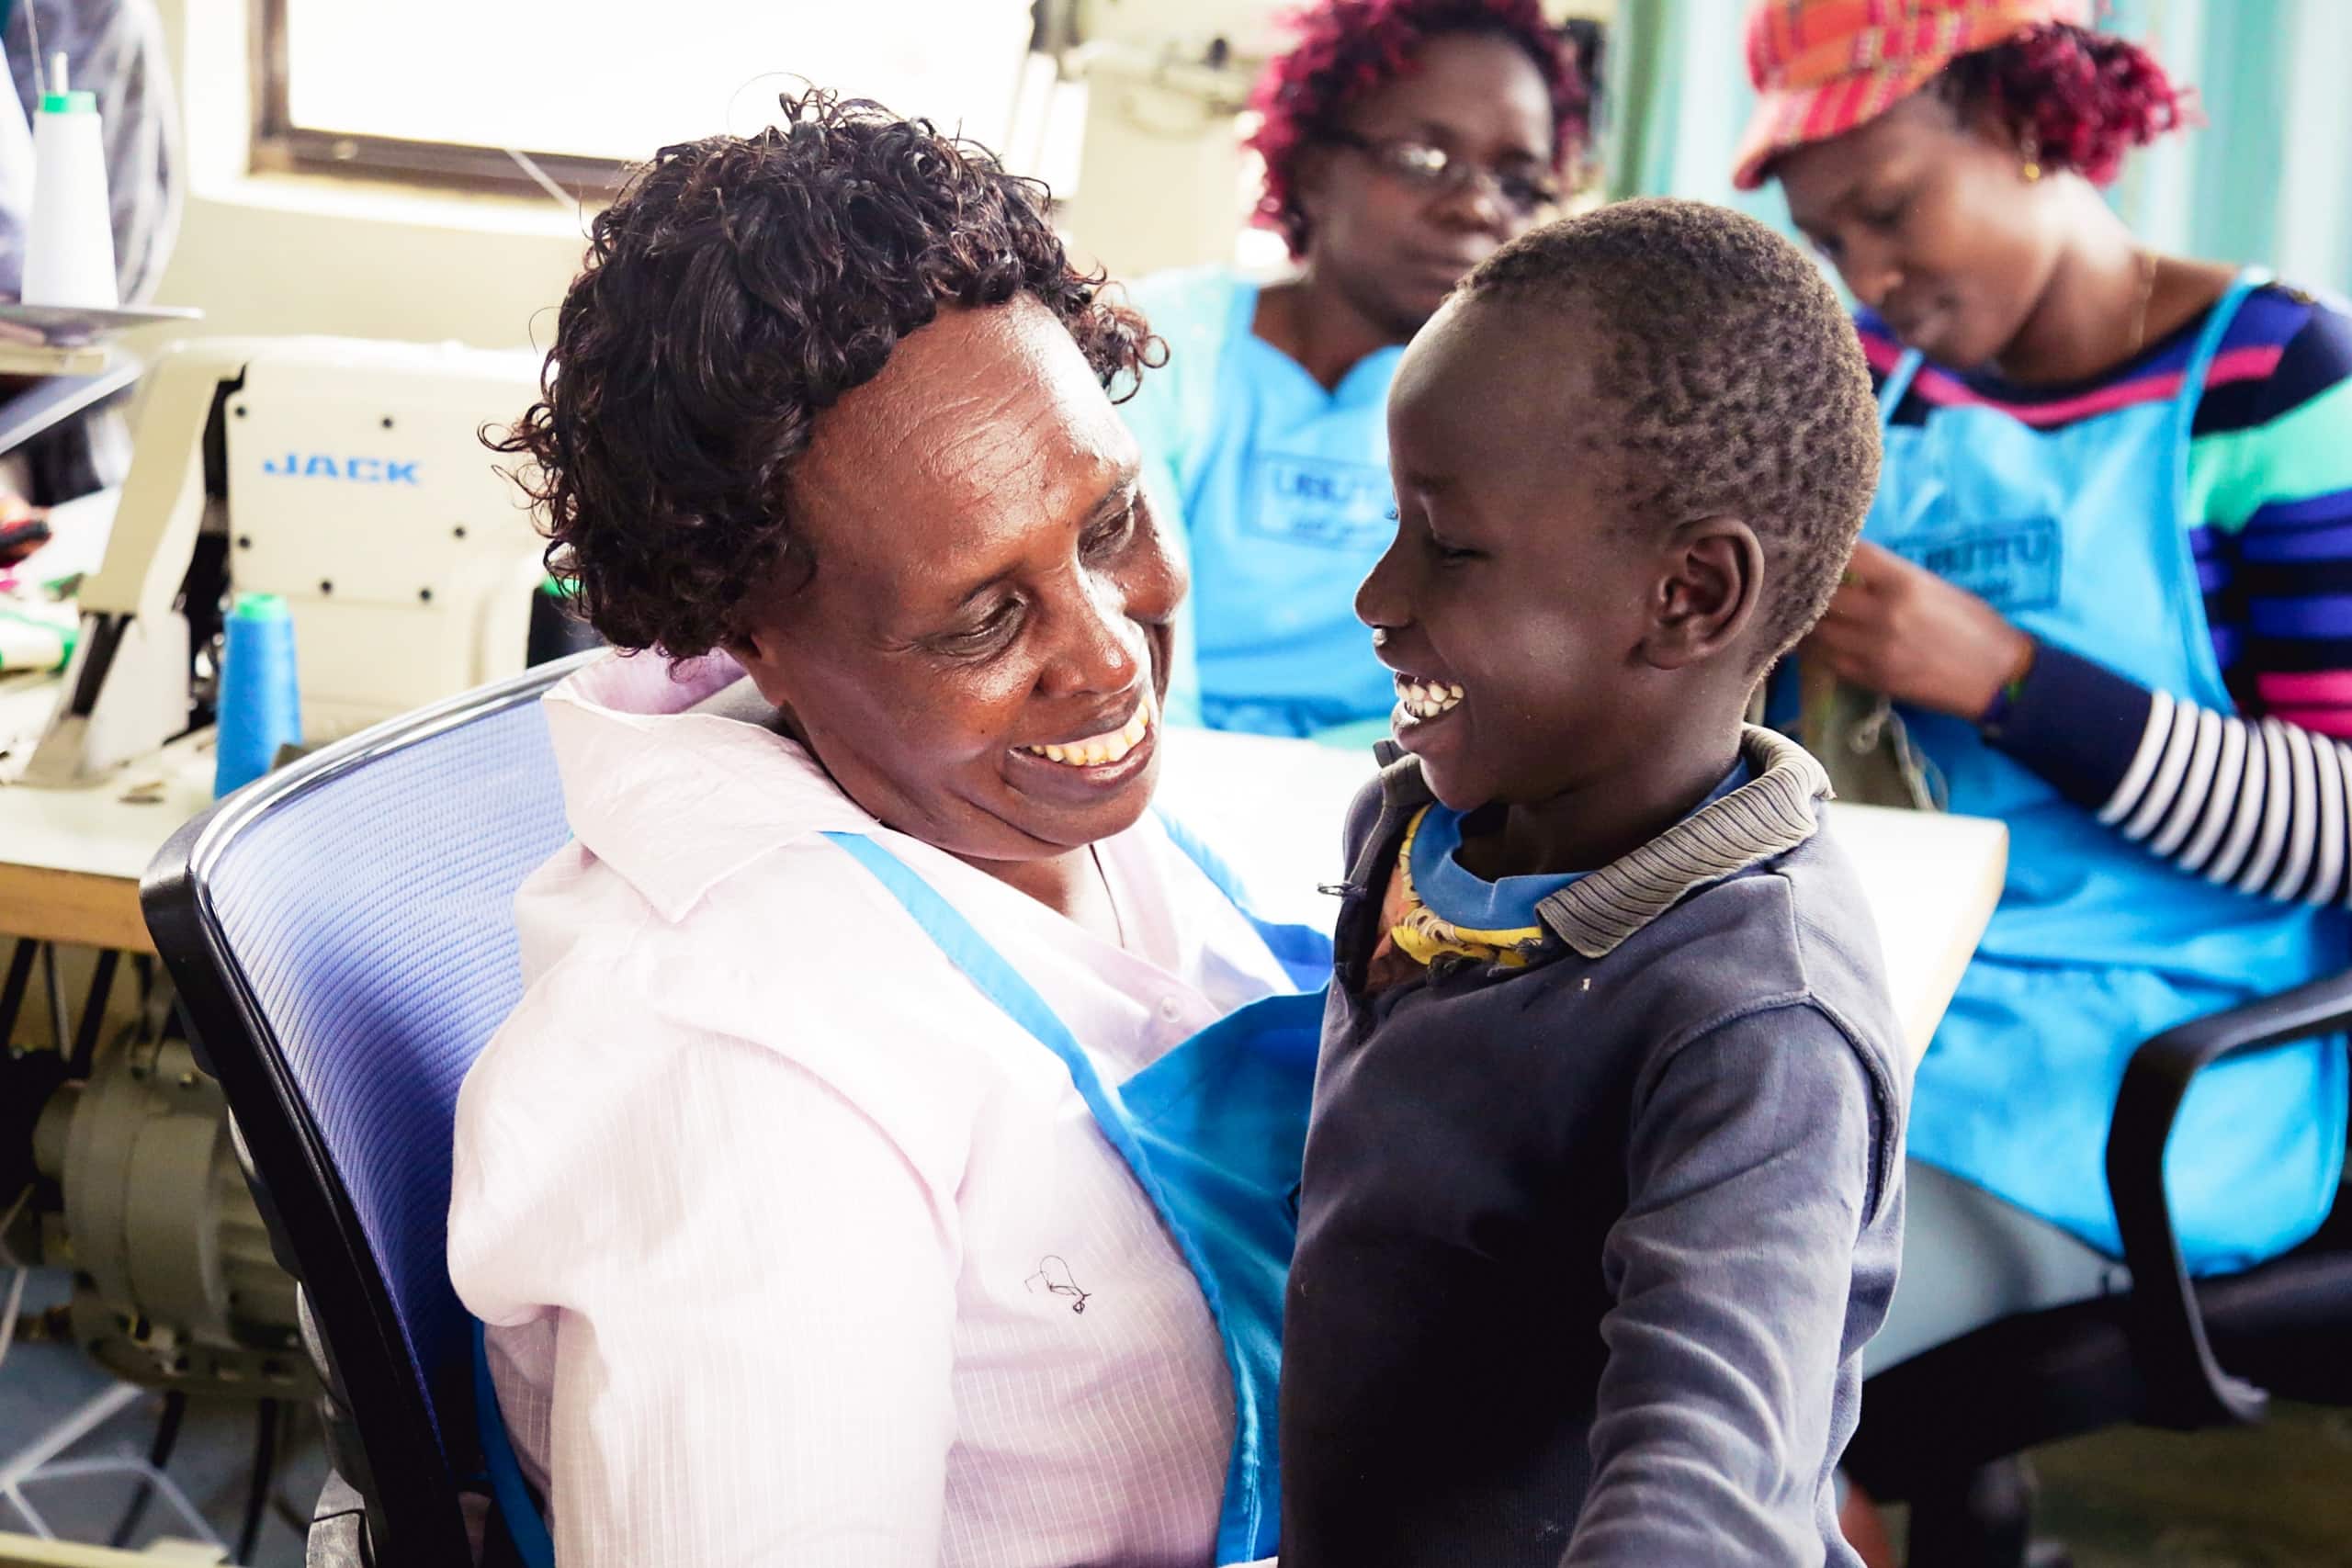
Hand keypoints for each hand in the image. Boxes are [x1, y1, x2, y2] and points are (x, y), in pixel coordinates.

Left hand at [1804, 541, 2035, 720]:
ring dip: (1807, 620)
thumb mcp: (1935, 588)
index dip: (1827, 550)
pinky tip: (1815, 640)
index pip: (1849, 555)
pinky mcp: (1869, 677)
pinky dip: (1817, 648)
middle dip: (1809, 587)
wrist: (1997, 677)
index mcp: (1904, 583)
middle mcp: (1883, 614)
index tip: (1814, 548)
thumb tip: (1851, 569)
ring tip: (1801, 611)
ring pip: (1817, 630)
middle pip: (1822, 594)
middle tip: (1797, 582)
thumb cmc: (1973, 625)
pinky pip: (1826, 659)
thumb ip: (1891, 577)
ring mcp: (1873, 649)